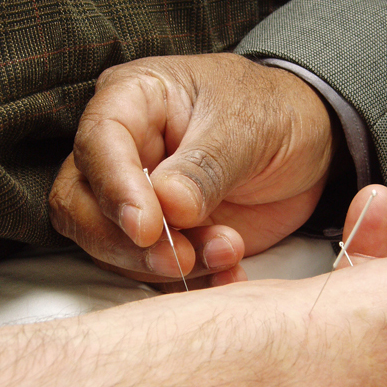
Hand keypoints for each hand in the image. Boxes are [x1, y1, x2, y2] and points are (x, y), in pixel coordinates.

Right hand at [49, 53, 333, 290]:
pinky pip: (156, 272)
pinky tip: (229, 274)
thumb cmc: (272, 112)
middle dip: (127, 243)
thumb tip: (167, 206)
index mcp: (135, 102)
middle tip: (182, 256)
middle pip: (82, 206)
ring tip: (228, 251)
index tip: (146, 227)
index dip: (114, 188)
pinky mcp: (167, 236)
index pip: (98, 143)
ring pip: (114, 248)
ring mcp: (143, 199)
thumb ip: (205, 167)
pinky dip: (191, 284)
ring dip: (168, 266)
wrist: (305, 143)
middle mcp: (127, 153)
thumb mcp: (247, 127)